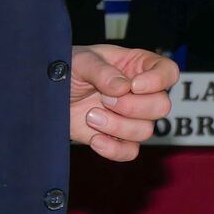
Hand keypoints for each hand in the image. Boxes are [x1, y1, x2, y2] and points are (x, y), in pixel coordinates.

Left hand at [69, 45, 179, 160]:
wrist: (45, 97)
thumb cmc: (66, 70)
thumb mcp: (80, 61)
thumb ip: (101, 71)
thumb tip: (122, 88)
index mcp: (138, 66)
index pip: (168, 72)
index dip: (158, 81)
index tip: (134, 86)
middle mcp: (141, 93)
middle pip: (162, 106)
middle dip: (132, 106)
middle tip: (105, 99)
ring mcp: (131, 118)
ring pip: (146, 131)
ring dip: (117, 126)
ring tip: (91, 116)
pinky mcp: (117, 139)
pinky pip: (130, 152)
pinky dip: (113, 149)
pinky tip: (95, 138)